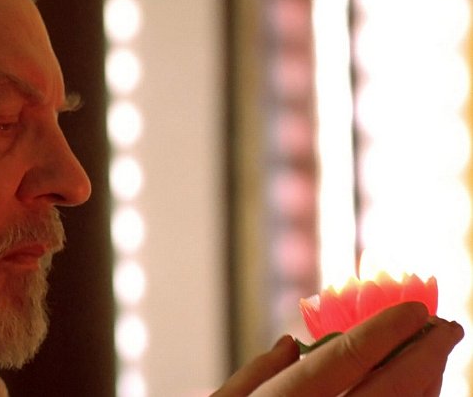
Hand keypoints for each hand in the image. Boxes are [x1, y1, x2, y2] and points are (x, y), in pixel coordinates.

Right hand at [212, 302, 463, 395]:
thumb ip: (253, 377)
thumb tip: (289, 346)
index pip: (343, 359)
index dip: (384, 330)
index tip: (415, 310)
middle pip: (387, 390)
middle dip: (424, 356)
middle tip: (447, 328)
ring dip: (425, 387)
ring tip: (434, 360)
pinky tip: (415, 395)